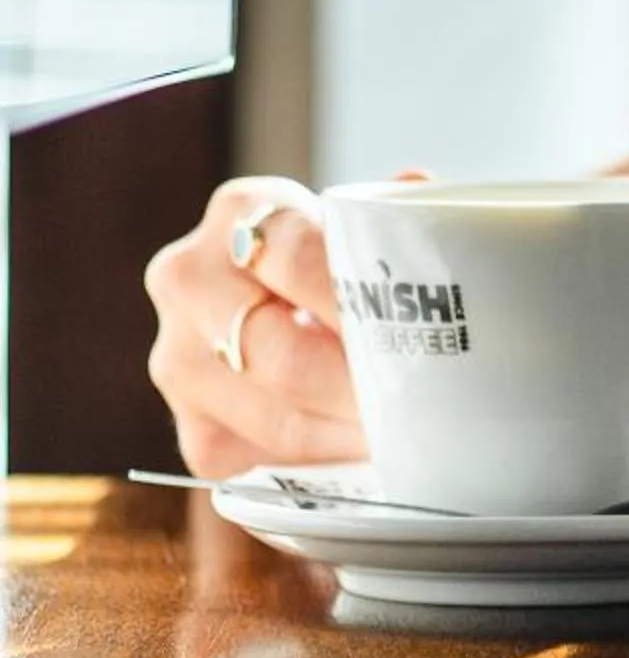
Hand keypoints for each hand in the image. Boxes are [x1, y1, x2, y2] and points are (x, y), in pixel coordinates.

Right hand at [142, 170, 422, 478]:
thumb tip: (421, 195)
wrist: (287, 301)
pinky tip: (363, 447)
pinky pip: (265, 460)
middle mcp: (188, 279)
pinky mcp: (192, 427)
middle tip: (422, 406)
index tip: (416, 339)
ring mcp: (177, 359)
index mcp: (241, 211)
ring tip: (409, 435)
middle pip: (282, 355)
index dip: (361, 307)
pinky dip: (326, 462)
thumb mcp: (364, 221)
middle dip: (361, 388)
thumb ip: (394, 215)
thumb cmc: (339, 258)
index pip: (299, 260)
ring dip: (351, 436)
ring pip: (277, 419)